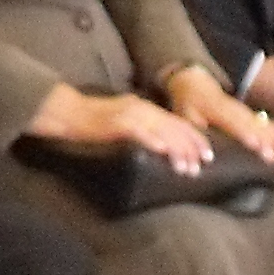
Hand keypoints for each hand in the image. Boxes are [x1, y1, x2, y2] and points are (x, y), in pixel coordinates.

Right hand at [29, 79, 212, 169]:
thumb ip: (140, 127)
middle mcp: (141, 108)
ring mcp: (129, 114)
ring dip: (176, 149)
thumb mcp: (121, 121)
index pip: (176, 122)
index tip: (206, 154)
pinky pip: (138, 131)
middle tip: (201, 165)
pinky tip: (162, 151)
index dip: (194, 138)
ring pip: (161, 131)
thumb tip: (159, 144)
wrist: (67, 112)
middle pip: (174, 127)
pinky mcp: (116, 122)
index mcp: (144, 107)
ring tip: (186, 167)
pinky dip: (152, 140)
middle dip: (191, 147)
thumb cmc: (90, 121)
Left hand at [165, 65, 273, 160]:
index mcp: (221, 112)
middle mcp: (238, 113)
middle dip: (266, 143)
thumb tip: (200, 149)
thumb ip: (193, 129)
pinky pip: (273, 125)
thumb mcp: (185, 114)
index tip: (256, 146)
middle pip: (256, 129)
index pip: (236, 126)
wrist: (197, 83)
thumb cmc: (189, 102)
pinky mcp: (254, 117)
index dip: (247, 136)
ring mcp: (248, 114)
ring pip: (267, 127)